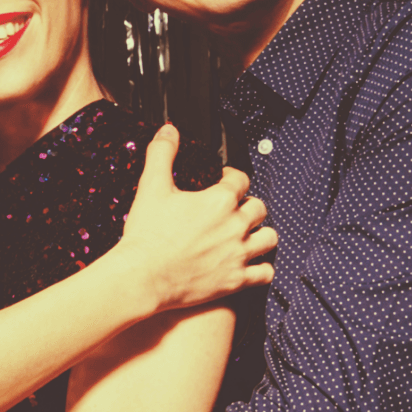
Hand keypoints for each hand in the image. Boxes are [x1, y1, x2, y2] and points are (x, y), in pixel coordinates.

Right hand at [110, 123, 275, 309]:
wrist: (142, 277)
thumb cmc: (146, 235)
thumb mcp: (151, 186)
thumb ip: (162, 153)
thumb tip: (169, 130)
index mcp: (219, 200)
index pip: (240, 180)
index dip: (232, 177)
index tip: (223, 181)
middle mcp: (235, 226)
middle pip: (259, 208)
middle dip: (247, 205)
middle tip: (234, 209)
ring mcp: (238, 254)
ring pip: (269, 238)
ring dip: (261, 233)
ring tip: (248, 234)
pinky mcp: (236, 280)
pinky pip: (266, 273)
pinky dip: (262, 267)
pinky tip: (251, 263)